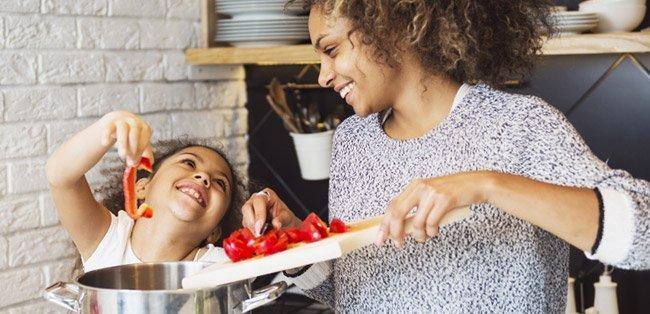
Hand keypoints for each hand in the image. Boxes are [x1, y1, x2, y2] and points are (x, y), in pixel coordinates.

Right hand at [100, 111, 153, 165]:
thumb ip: (145, 153)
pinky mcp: (110, 122)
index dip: (141, 149)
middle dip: (133, 147)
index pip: (145, 136)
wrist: (121, 119)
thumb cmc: (134, 134)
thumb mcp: (141, 141)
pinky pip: (108, 128)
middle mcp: (134, 122)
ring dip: (123, 143)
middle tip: (130, 161)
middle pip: (134, 133)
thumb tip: (148, 165)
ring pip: (122, 130)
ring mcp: (122, 121)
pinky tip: (105, 144)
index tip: (135, 161)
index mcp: (144, 127)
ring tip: (122, 156)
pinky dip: (106, 135)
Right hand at [241, 188, 301, 235]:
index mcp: (266, 196)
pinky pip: (245, 227)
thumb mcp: (288, 217)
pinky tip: (258, 237)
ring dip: (251, 229)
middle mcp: (255, 201)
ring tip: (260, 237)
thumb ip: (282, 219)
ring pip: (245, 218)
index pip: (258, 201)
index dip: (259, 214)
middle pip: (247, 208)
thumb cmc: (285, 217)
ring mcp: (250, 210)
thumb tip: (276, 224)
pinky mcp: (247, 221)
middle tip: (258, 234)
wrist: (285, 225)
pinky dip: (251, 233)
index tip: (260, 227)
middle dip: (252, 222)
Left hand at [376, 171, 494, 247]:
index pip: (392, 206)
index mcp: (414, 186)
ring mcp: (432, 193)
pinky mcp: (444, 200)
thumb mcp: (431, 196)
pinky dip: (432, 232)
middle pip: (397, 213)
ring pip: (416, 222)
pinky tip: (435, 231)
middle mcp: (420, 187)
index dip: (384, 223)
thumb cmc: (454, 193)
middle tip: (398, 244)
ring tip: (424, 237)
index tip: (380, 238)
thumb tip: (400, 228)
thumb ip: (416, 208)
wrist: (476, 183)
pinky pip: (431, 223)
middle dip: (394, 232)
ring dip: (419, 236)